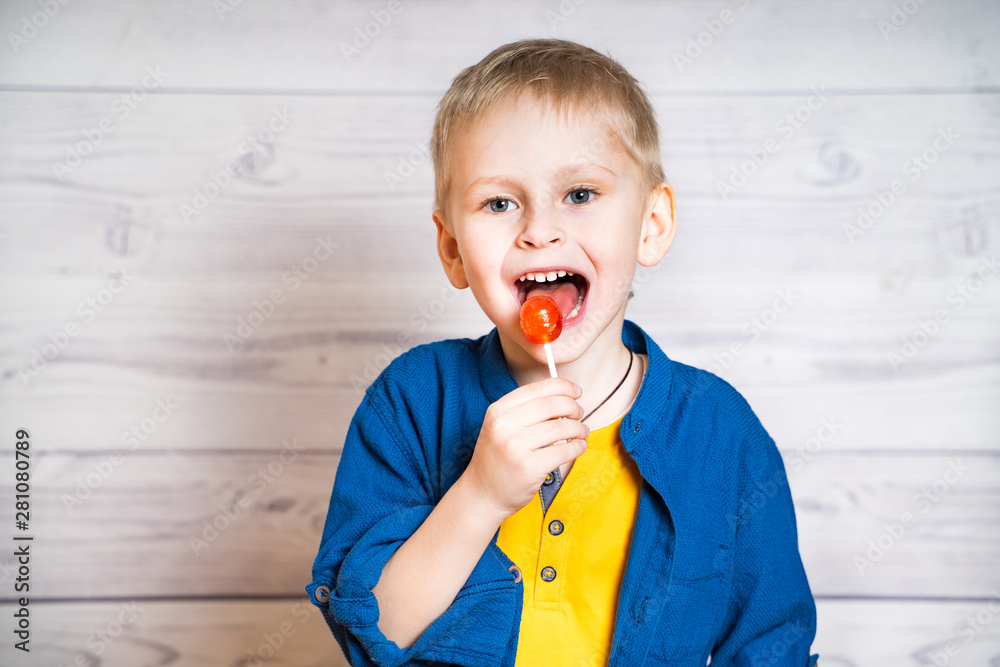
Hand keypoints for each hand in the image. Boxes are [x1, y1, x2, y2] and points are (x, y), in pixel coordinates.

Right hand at [461, 377, 589, 517]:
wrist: (482, 494)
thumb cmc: (497, 459)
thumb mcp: (501, 428)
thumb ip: (526, 412)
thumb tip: (564, 399)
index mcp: (498, 411)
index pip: (536, 389)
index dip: (562, 386)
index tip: (576, 391)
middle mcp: (504, 426)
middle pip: (551, 405)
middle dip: (573, 407)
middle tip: (579, 413)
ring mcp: (515, 447)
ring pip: (561, 427)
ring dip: (578, 428)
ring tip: (581, 432)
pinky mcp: (529, 468)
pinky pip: (563, 451)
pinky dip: (577, 447)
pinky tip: (578, 447)